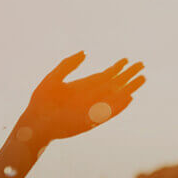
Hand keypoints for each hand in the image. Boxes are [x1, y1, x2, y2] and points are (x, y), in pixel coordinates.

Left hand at [20, 52, 144, 141]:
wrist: (35, 124)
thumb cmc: (41, 102)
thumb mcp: (53, 79)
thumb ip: (67, 65)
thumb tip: (84, 53)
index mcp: (82, 87)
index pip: (103, 76)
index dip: (115, 68)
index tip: (125, 60)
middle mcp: (89, 97)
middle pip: (113, 84)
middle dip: (127, 75)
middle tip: (141, 65)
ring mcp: (91, 109)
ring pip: (114, 97)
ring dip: (128, 88)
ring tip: (142, 78)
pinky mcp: (91, 121)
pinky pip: (109, 112)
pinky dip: (119, 106)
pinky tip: (129, 97)